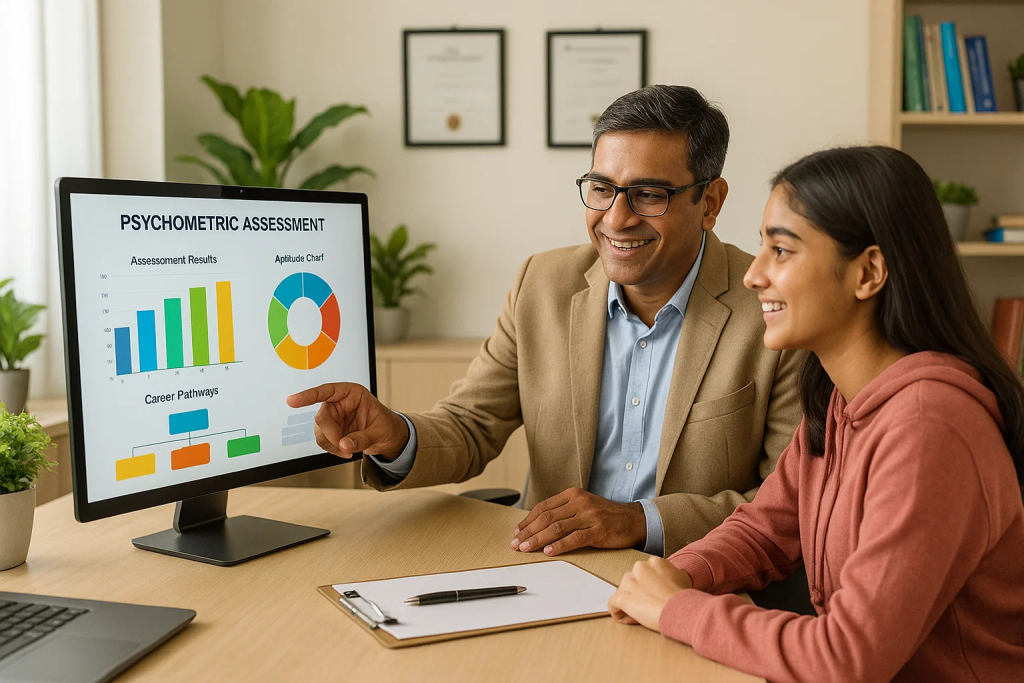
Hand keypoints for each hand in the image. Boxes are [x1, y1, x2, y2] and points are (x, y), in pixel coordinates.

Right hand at [286, 383, 409, 460]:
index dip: (309, 396)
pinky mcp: (331, 430)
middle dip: (331, 435)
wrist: (389, 437)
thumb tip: (344, 444)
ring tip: (350, 452)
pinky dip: (333, 449)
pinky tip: (347, 451)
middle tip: (345, 448)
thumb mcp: (380, 432)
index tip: (292, 401)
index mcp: (352, 393)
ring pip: (320, 432)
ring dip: (332, 445)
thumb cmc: (386, 426)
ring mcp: (333, 416)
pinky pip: (323, 441)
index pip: (327, 391)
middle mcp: (339, 403)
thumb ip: (363, 438)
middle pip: (322, 417)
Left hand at [510, 487, 645, 555]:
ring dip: (538, 539)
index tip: (517, 531)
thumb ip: (563, 511)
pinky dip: (558, 545)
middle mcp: (580, 502)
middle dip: (528, 531)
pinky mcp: (598, 531)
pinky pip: (574, 539)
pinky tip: (548, 551)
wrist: (633, 519)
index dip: (528, 520)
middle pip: (547, 518)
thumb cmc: (605, 515)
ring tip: (525, 548)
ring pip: (557, 528)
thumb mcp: (583, 505)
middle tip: (516, 543)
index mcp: (573, 494)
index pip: (544, 507)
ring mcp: (590, 516)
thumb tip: (537, 525)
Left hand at [608, 557, 693, 631]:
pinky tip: (632, 619)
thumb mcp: (683, 578)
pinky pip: (613, 605)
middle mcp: (639, 568)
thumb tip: (671, 578)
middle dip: (639, 594)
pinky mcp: (622, 597)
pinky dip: (620, 614)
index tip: (657, 596)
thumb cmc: (683, 598)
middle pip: (632, 581)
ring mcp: (629, 582)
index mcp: (653, 562)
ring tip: (643, 614)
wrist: (679, 609)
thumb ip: (672, 574)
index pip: (645, 573)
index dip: (650, 587)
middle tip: (650, 606)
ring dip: (630, 604)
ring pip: (622, 592)